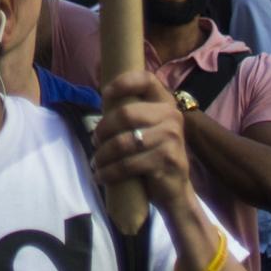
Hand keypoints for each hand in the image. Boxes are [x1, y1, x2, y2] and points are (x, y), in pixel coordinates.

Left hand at [91, 72, 195, 218]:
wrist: (175, 190)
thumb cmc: (154, 154)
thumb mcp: (147, 128)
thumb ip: (132, 113)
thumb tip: (101, 103)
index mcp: (166, 102)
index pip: (145, 80)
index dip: (122, 83)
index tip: (104, 94)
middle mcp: (172, 116)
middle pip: (126, 114)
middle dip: (103, 129)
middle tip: (94, 141)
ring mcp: (172, 139)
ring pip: (124, 143)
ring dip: (103, 154)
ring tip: (96, 162)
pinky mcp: (167, 161)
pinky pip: (129, 164)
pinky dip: (109, 171)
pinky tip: (101, 175)